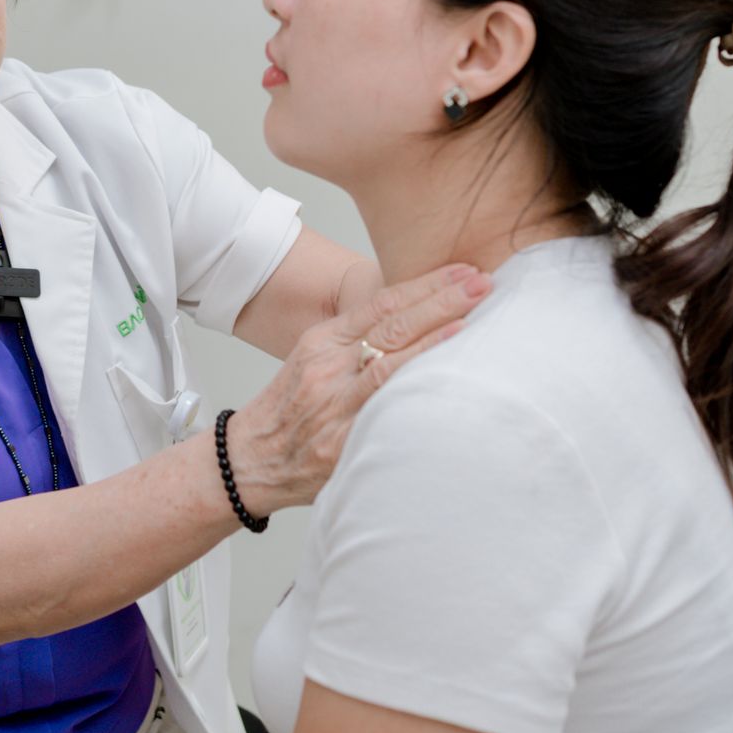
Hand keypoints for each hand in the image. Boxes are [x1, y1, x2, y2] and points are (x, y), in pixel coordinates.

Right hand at [226, 262, 490, 513]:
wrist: (249, 461)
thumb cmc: (288, 412)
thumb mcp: (312, 363)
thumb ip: (356, 345)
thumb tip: (416, 325)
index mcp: (322, 341)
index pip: (382, 303)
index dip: (425, 284)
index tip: (462, 270)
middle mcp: (329, 366)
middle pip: (394, 325)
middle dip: (443, 299)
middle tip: (483, 281)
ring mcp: (335, 404)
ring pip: (393, 362)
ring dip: (438, 336)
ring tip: (476, 316)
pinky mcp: (341, 441)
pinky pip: (386, 411)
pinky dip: (418, 392)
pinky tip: (447, 380)